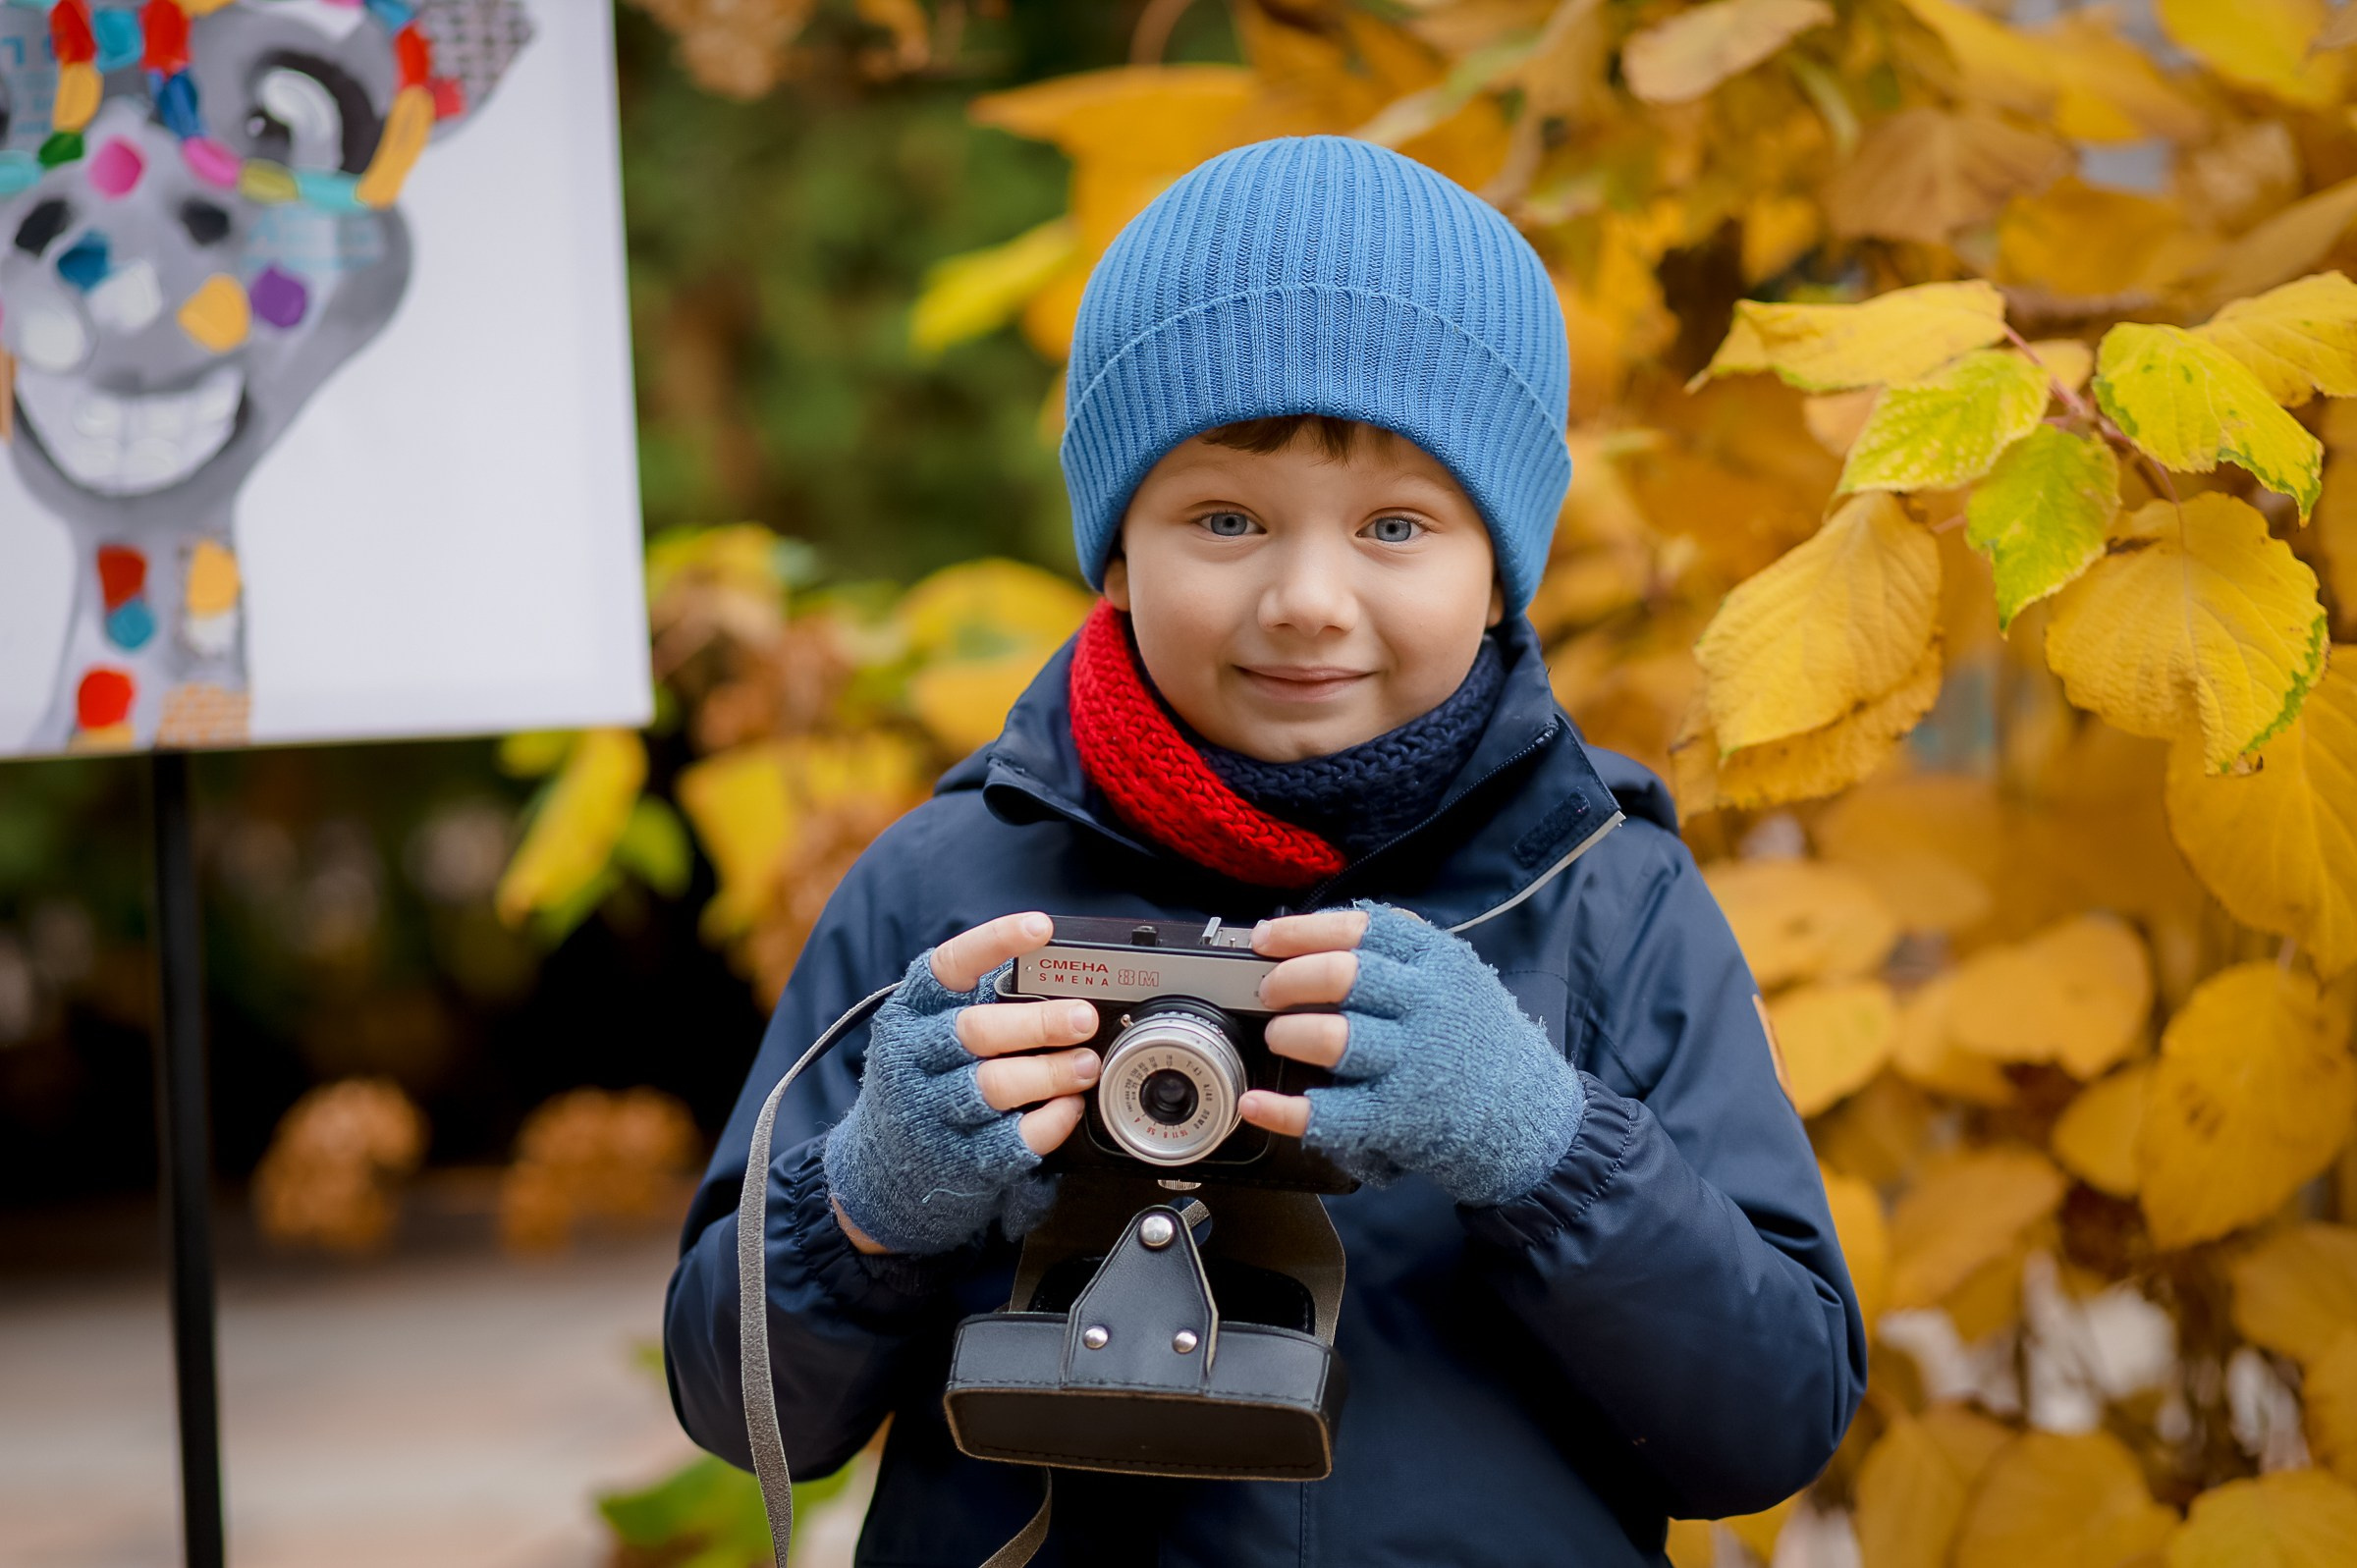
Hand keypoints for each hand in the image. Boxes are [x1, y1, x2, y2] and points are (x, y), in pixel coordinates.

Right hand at [825, 913, 1102, 1255]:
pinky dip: (1051, 1120)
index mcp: (912, 1011)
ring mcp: (931, 1111)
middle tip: (1083, 1018)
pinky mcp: (958, 1158)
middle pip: (976, 1031)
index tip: (1041, 927)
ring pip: (995, 1086)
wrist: (883, 1166)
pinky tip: (1070, 1106)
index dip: (995, 941)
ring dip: (1051, 1073)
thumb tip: (1062, 976)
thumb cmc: (926, 1079)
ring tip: (1087, 1064)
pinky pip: (1013, 1138)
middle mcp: (914, 1057)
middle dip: (1038, 1023)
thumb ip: (984, 1002)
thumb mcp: (934, 1029)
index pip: (950, 965)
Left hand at [1239, 902, 1585, 1207]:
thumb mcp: (1458, 982)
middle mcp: (1430, 1006)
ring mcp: (1417, 1064)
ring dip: (1290, 1034)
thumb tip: (1317, 938)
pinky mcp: (1402, 1118)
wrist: (1531, 1120)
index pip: (1363, 928)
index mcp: (1440, 962)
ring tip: (1280, 1035)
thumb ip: (1402, 956)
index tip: (1266, 938)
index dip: (1304, 930)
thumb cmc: (1480, 1047)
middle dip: (1288, 979)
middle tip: (1269, 991)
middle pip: (1342, 976)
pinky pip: (1330, 1113)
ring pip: (1334, 1039)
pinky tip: (1257, 1102)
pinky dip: (1284, 1110)